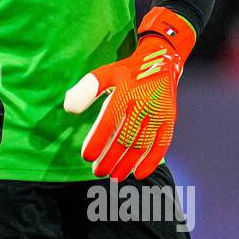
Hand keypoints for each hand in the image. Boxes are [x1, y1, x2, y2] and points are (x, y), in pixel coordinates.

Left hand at [63, 7, 195, 180]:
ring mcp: (158, 113)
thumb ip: (85, 90)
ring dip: (127, 164)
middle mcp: (143, 104)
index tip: (86, 156)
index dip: (97, 141)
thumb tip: (69, 109)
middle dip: (110, 158)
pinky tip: (139, 174)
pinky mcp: (169, 120)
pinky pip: (161, 144)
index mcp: (125, 93)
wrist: (160, 61)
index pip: (108, 122)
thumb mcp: (104, 74)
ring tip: (114, 176)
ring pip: (142, 145)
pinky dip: (151, 161)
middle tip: (97, 172)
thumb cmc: (126, 72)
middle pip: (125, 138)